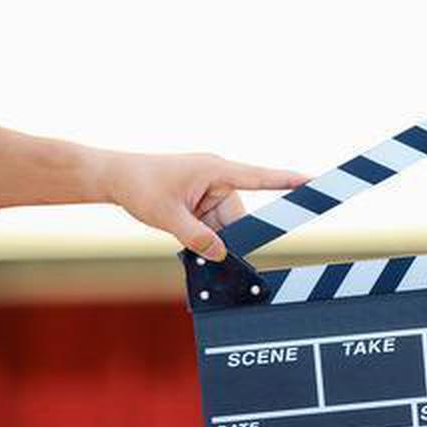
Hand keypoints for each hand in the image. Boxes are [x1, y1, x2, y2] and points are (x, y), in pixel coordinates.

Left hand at [106, 153, 306, 260]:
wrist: (112, 177)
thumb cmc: (138, 184)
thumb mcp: (166, 215)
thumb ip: (196, 237)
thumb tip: (220, 255)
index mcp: (216, 170)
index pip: (261, 178)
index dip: (289, 181)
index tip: (314, 182)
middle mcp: (218, 178)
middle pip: (238, 217)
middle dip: (226, 237)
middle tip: (210, 254)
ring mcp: (209, 190)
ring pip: (226, 225)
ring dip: (210, 237)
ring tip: (182, 236)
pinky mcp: (200, 200)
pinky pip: (213, 224)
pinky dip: (203, 235)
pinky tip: (184, 234)